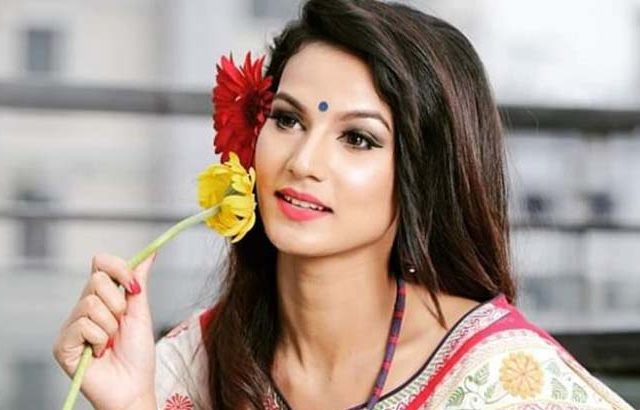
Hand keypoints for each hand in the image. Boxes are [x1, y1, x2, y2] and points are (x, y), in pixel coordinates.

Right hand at [53, 253, 157, 409]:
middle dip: (118, 304)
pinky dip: (99, 340)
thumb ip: (139, 282)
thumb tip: (150, 253)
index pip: (100, 264)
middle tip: (121, 326)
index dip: (118, 268)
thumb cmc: (138, 355)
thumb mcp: (141, 313)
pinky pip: (82, 325)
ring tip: (111, 343)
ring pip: (90, 304)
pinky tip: (100, 353)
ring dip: (110, 326)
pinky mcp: (63, 344)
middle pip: (96, 280)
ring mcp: (72, 326)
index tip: (135, 288)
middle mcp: (84, 308)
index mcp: (103, 298)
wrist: (133, 387)